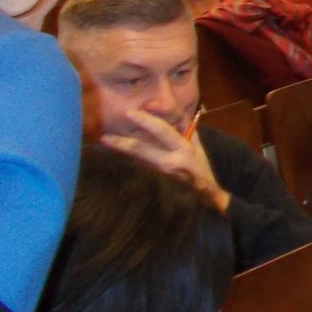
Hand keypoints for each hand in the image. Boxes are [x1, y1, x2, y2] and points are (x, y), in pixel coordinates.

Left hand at [102, 108, 226, 210]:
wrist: (206, 199)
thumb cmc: (201, 170)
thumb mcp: (197, 147)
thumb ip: (186, 129)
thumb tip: (171, 112)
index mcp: (184, 149)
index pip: (162, 130)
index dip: (145, 119)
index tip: (129, 112)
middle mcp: (171, 163)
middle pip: (141, 149)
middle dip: (121, 142)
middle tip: (104, 137)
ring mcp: (162, 177)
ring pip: (136, 163)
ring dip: (119, 156)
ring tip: (104, 149)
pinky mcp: (156, 188)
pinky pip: (138, 176)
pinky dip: (125, 169)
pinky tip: (113, 166)